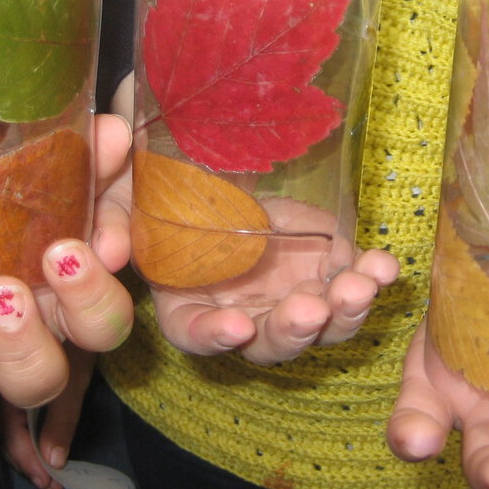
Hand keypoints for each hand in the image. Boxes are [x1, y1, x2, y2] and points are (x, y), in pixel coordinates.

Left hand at [0, 113, 134, 416]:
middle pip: (33, 382)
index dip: (91, 303)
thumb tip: (113, 137)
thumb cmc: (14, 194)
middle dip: (19, 345)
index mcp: (62, 304)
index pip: (100, 329)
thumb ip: (89, 160)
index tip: (67, 254)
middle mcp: (10, 342)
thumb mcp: (59, 173)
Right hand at [0, 343, 96, 488]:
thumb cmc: (78, 334)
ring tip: (48, 474)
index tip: (48, 483)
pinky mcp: (18, 378)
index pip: (11, 433)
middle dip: (27, 460)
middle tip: (50, 485)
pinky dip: (30, 433)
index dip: (28, 460)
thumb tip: (54, 461)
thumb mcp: (75, 376)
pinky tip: (43, 446)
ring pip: (10, 424)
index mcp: (6, 382)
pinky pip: (16, 412)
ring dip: (28, 450)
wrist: (78, 303)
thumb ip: (62, 416)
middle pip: (6, 432)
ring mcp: (5, 381)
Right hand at [99, 74, 399, 363]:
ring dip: (343, 312)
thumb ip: (112, 215)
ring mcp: (284, 293)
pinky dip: (371, 279)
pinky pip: (352, 285)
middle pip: (266, 342)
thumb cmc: (157, 171)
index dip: (213, 336)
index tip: (235, 327)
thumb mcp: (125, 185)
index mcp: (184, 299)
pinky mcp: (323, 267)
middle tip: (309, 309)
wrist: (207, 146)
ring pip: (318, 323)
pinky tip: (384, 265)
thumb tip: (105, 250)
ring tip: (361, 285)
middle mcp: (239, 309)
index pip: (194, 332)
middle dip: (292, 330)